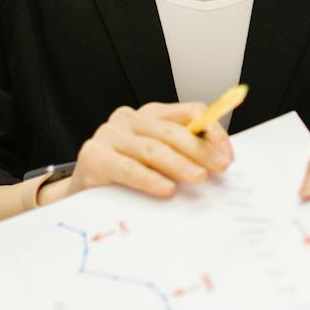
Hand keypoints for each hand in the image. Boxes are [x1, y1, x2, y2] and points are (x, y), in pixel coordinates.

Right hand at [69, 102, 232, 199]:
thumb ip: (183, 157)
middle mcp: (128, 119)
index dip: (213, 130)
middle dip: (201, 149)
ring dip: (179, 164)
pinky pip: (128, 168)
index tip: (228, 153)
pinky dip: (149, 179)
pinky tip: (167, 189)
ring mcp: (109, 135)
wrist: (81, 197)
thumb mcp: (158, 164)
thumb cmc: (124, 181)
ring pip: (152, 148)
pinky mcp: (93, 156)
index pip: (190, 113)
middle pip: (173, 130)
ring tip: (198, 178)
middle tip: (219, 167)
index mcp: (150, 116)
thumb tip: (219, 163)